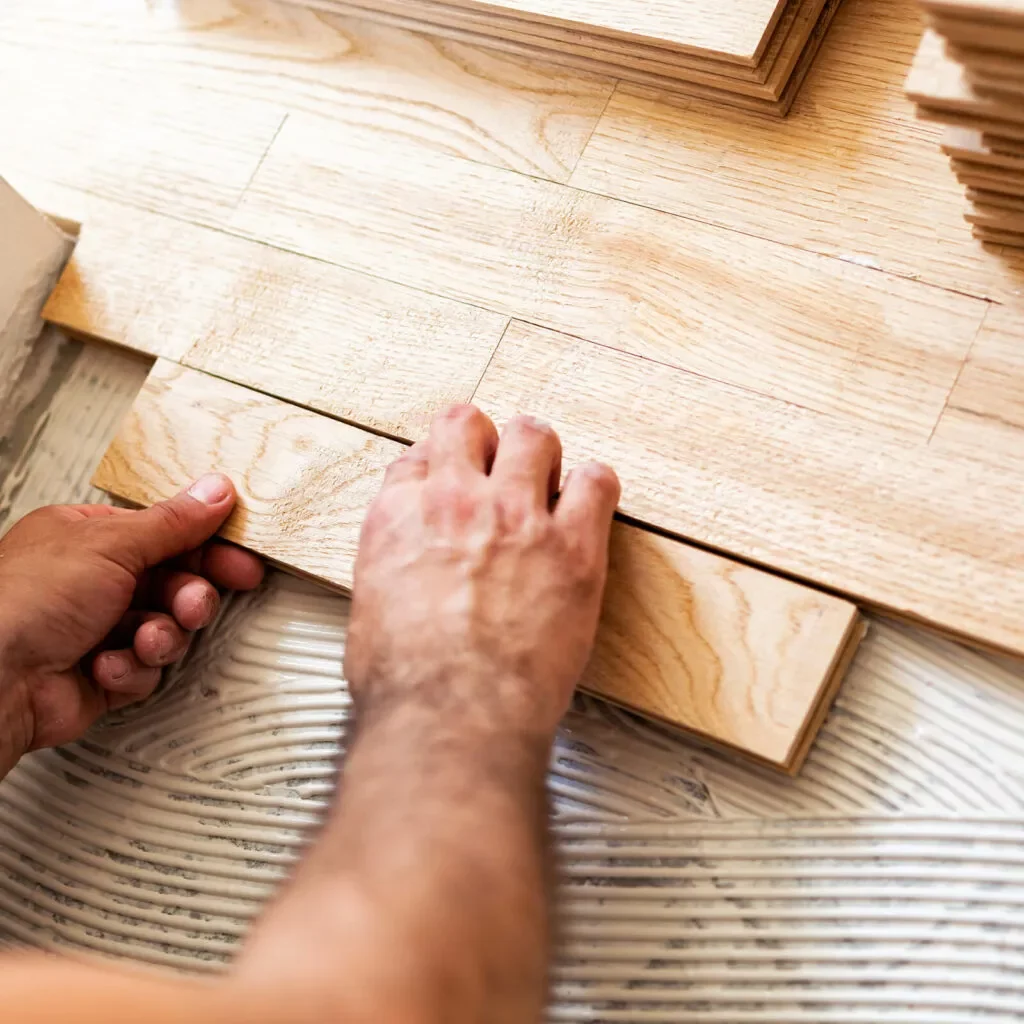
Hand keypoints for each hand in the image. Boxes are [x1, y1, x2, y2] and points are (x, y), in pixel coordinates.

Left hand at [0, 473, 263, 763]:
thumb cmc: (22, 604)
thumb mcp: (110, 544)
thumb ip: (172, 522)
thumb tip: (214, 492)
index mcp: (88, 536)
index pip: (165, 534)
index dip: (208, 547)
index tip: (240, 563)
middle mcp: (92, 581)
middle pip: (173, 583)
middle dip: (187, 598)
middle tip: (193, 604)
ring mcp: (98, 628)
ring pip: (167, 629)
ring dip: (161, 636)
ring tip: (144, 639)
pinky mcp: (103, 673)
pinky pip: (146, 669)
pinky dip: (131, 669)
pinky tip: (105, 664)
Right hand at [345, 406, 619, 737]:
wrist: (449, 715)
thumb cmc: (406, 683)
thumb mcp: (370, 609)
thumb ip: (392, 565)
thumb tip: (409, 569)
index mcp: (399, 515)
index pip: (422, 455)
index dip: (442, 465)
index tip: (456, 479)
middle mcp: (456, 500)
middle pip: (471, 425)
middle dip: (486, 442)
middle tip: (500, 469)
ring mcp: (516, 516)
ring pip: (535, 437)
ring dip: (540, 456)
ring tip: (547, 482)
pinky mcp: (571, 545)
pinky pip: (596, 481)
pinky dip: (594, 487)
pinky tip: (588, 505)